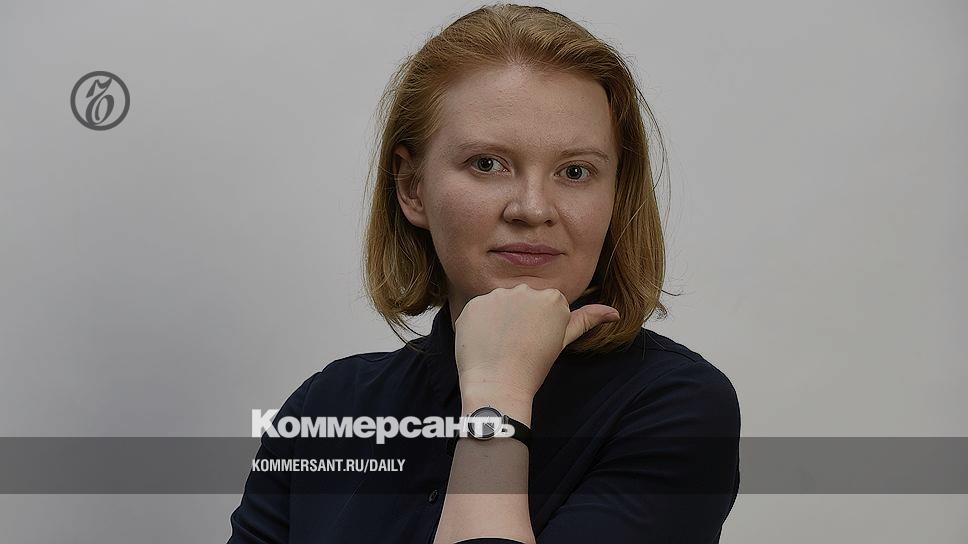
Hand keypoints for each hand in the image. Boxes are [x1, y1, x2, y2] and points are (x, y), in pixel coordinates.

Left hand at [454, 283, 620, 400]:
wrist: (498, 385)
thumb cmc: (533, 367)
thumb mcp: (563, 341)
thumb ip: (586, 320)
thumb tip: (615, 313)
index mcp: (553, 297)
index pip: (543, 303)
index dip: (537, 325)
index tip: (533, 342)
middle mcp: (527, 289)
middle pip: (522, 299)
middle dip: (519, 317)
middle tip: (516, 345)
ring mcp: (498, 295)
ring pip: (500, 303)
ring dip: (499, 319)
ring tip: (500, 344)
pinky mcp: (475, 303)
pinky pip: (478, 309)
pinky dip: (479, 324)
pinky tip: (483, 342)